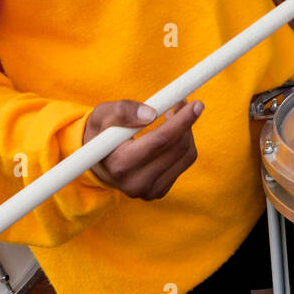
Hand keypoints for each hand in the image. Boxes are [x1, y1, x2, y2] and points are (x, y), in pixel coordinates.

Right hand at [82, 98, 201, 197]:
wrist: (96, 159)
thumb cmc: (101, 132)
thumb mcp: (103, 115)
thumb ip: (123, 111)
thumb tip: (151, 113)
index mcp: (120, 165)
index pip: (160, 141)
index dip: (182, 121)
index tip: (196, 104)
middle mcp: (136, 183)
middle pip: (177, 148)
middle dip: (185, 122)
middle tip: (182, 102)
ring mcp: (149, 191)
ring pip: (186, 155)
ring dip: (186, 131)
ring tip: (171, 115)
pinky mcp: (159, 191)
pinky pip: (184, 163)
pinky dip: (183, 143)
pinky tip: (170, 133)